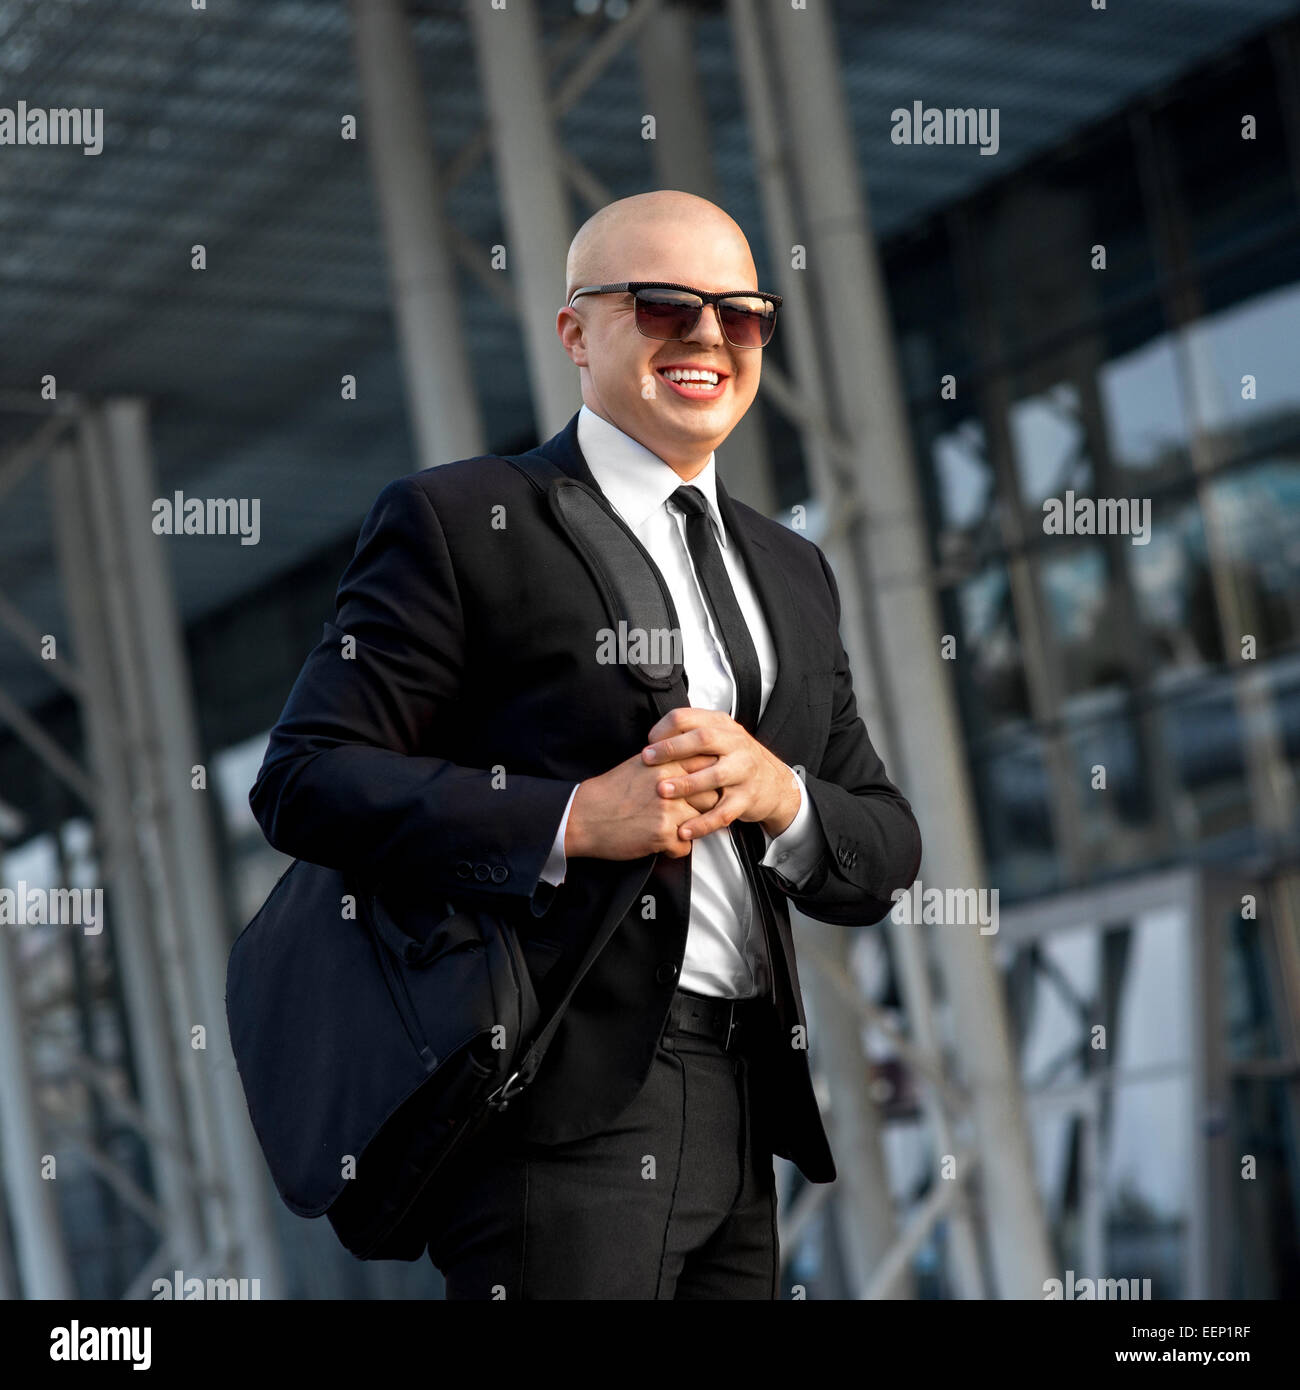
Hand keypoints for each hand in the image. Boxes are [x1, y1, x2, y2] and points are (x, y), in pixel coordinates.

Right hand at [565, 750, 721, 860]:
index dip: (708, 781)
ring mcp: (668, 809)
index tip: (701, 791)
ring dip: (689, 830)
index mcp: (668, 762)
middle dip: (703, 809)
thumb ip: (671, 763)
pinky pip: (685, 846)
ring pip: (702, 822)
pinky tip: (657, 843)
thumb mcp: (642, 764)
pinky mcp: (662, 834)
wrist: (583, 816)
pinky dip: (673, 850)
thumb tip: (700, 766)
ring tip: (670, 830)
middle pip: (712, 796)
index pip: (708, 767)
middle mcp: (671, 783)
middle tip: (686, 815)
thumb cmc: (611, 791)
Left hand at [642, 707, 801, 842]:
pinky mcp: (747, 798)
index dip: (664, 729)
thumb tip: (653, 741)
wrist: (774, 783)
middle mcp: (735, 744)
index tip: (649, 743)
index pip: (688, 717)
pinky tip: (684, 830)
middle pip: (702, 739)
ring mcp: (743, 771)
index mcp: (722, 725)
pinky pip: (723, 813)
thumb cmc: (735, 759)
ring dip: (686, 783)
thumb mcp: (719, 737)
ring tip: (662, 791)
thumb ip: (691, 734)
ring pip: (714, 775)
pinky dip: (703, 823)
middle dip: (671, 749)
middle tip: (647, 760)